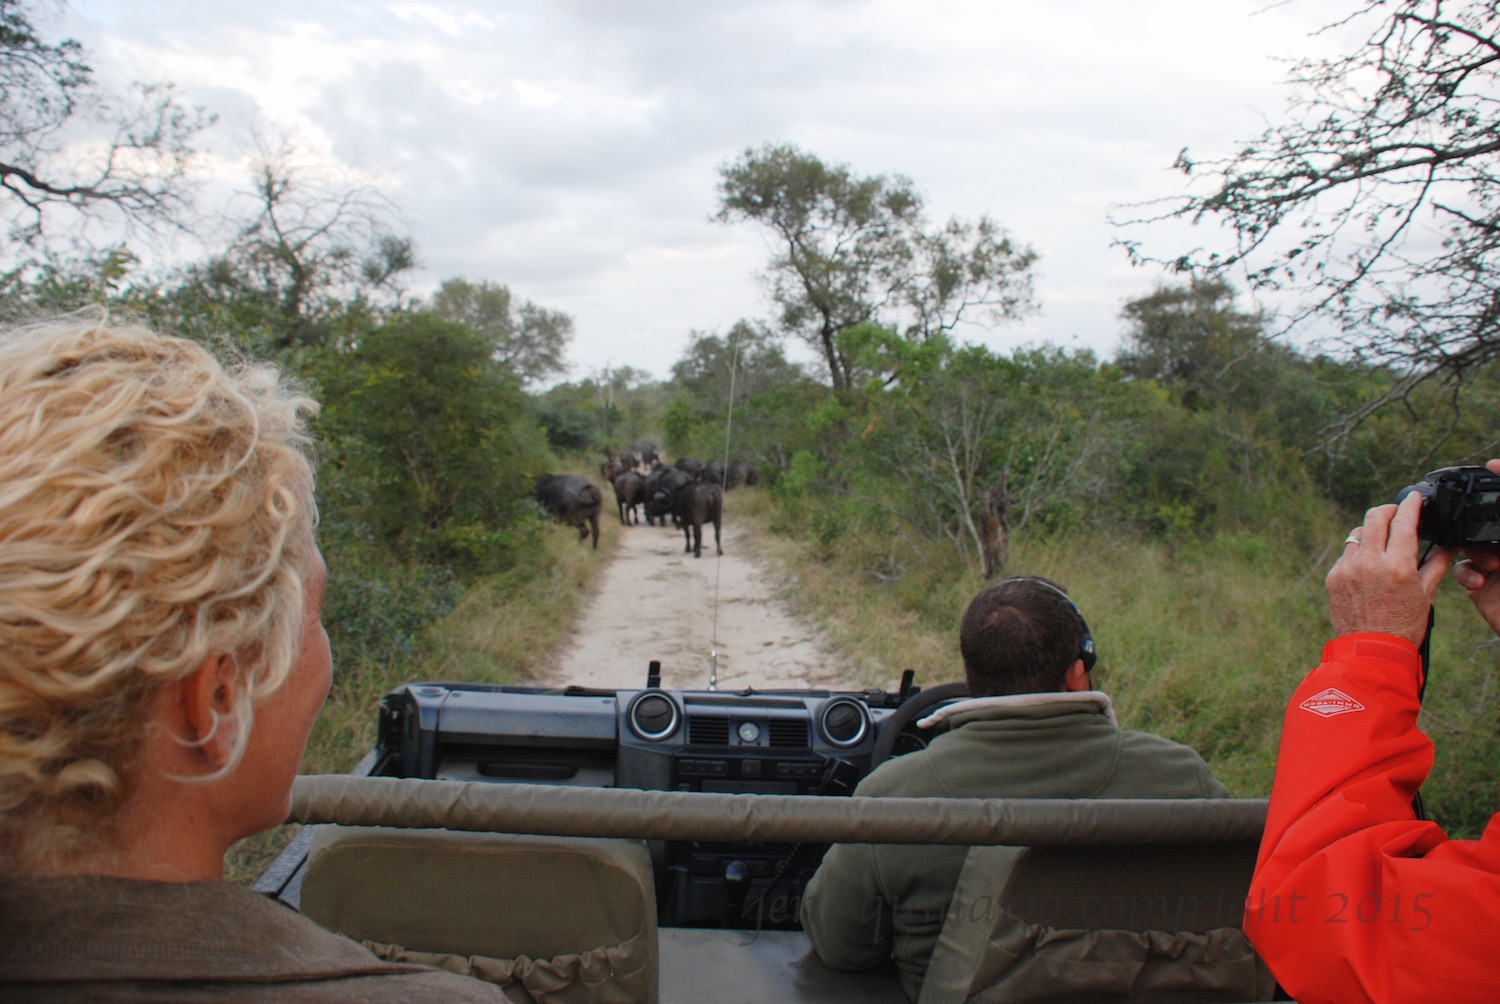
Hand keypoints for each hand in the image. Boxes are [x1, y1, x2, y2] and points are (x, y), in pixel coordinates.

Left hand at [1327, 493, 1451, 645]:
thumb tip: (1449, 545)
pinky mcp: (1333, 577)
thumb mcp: (1425, 594)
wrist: (1371, 651)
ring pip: (1357, 534)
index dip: (1410, 504)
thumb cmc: (1403, 625)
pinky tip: (1367, 567)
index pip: (1403, 522)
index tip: (1414, 497)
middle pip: (1374, 517)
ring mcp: (1347, 569)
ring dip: (1370, 533)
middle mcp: (1369, 563)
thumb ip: (1436, 564)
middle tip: (1395, 513)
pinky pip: (1346, 554)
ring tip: (1382, 545)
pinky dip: (1357, 554)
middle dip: (1387, 510)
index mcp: (1397, 566)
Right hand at [1451, 458, 1499, 637]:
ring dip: (1473, 552)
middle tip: (1475, 524)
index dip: (1498, 480)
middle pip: (1485, 519)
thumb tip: (1498, 463)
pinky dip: (1464, 573)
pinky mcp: (1480, 585)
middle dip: (1477, 520)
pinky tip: (1477, 582)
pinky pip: (1461, 569)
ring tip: (1491, 566)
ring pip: (1468, 543)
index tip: (1492, 465)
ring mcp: (1495, 564)